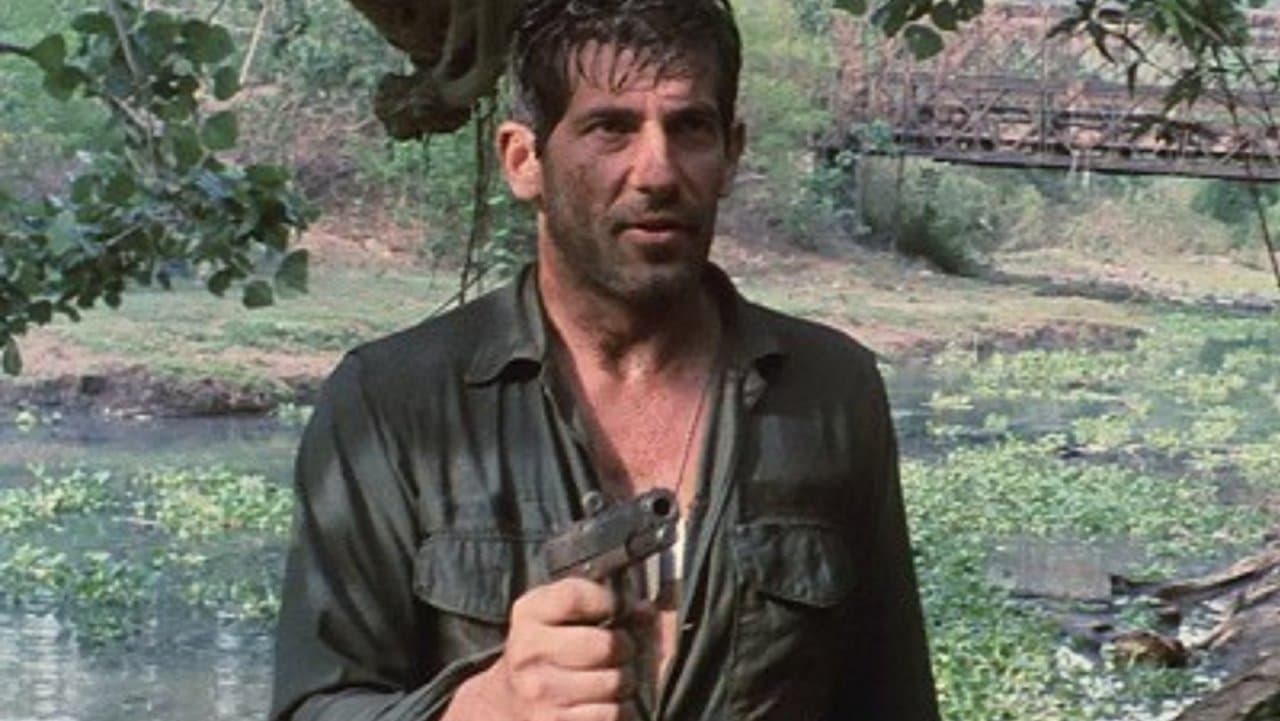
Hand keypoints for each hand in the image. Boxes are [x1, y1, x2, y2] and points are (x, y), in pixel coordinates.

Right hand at [448, 577, 651, 720]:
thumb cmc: (547, 655)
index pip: (575, 596)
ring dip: (624, 683)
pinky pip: (612, 714)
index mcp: (529, 614)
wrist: (507, 704)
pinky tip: (605, 704)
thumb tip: (647, 610)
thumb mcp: (559, 618)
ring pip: (615, 682)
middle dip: (624, 648)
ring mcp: (538, 691)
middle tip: (619, 651)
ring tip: (610, 679)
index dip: (608, 600)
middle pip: (605, 644)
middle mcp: (528, 651)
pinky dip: (619, 711)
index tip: (617, 607)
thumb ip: (601, 602)